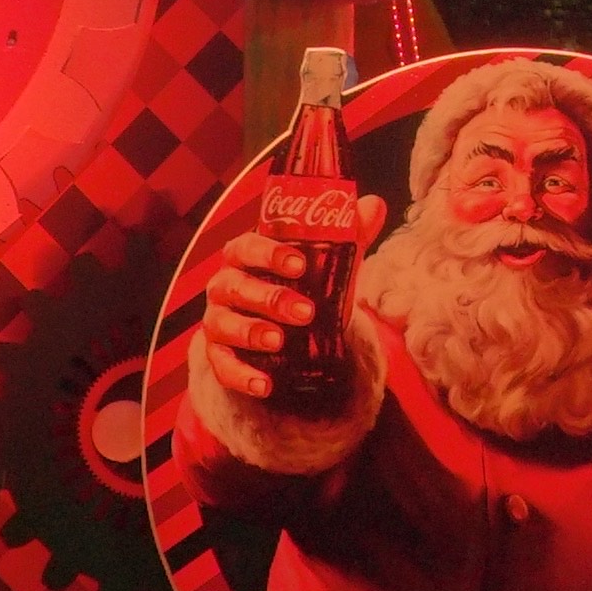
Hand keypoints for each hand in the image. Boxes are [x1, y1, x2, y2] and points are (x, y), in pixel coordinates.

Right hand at [193, 201, 383, 402]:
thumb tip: (373, 205)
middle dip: (269, 298)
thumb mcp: (327, 262)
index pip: (245, 246)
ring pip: (222, 324)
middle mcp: (225, 285)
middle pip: (235, 286)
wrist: (291, 331)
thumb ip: (348, 234)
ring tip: (280, 342)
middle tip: (305, 312)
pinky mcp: (219, 356)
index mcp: (244, 256)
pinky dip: (241, 376)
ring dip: (250, 332)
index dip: (268, 254)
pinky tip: (265, 385)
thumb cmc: (303, 286)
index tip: (299, 264)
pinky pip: (221, 367)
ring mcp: (218, 321)